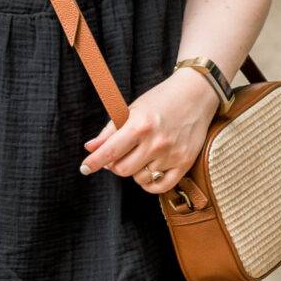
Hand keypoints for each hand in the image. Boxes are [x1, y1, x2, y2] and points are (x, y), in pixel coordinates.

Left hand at [80, 68, 218, 190]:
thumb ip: (110, 131)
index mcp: (139, 125)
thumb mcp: (132, 110)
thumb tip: (90, 148)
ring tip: (139, 156)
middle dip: (114, 165)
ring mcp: (172, 154)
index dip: (94, 162)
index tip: (84, 168)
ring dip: (134, 171)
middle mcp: (156, 142)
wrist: (196, 94)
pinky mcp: (185, 162)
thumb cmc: (161, 100)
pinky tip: (148, 172)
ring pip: (140, 178)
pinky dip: (150, 184)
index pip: (110, 152)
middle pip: (122, 169)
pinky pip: (161, 186)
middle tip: (118, 155)